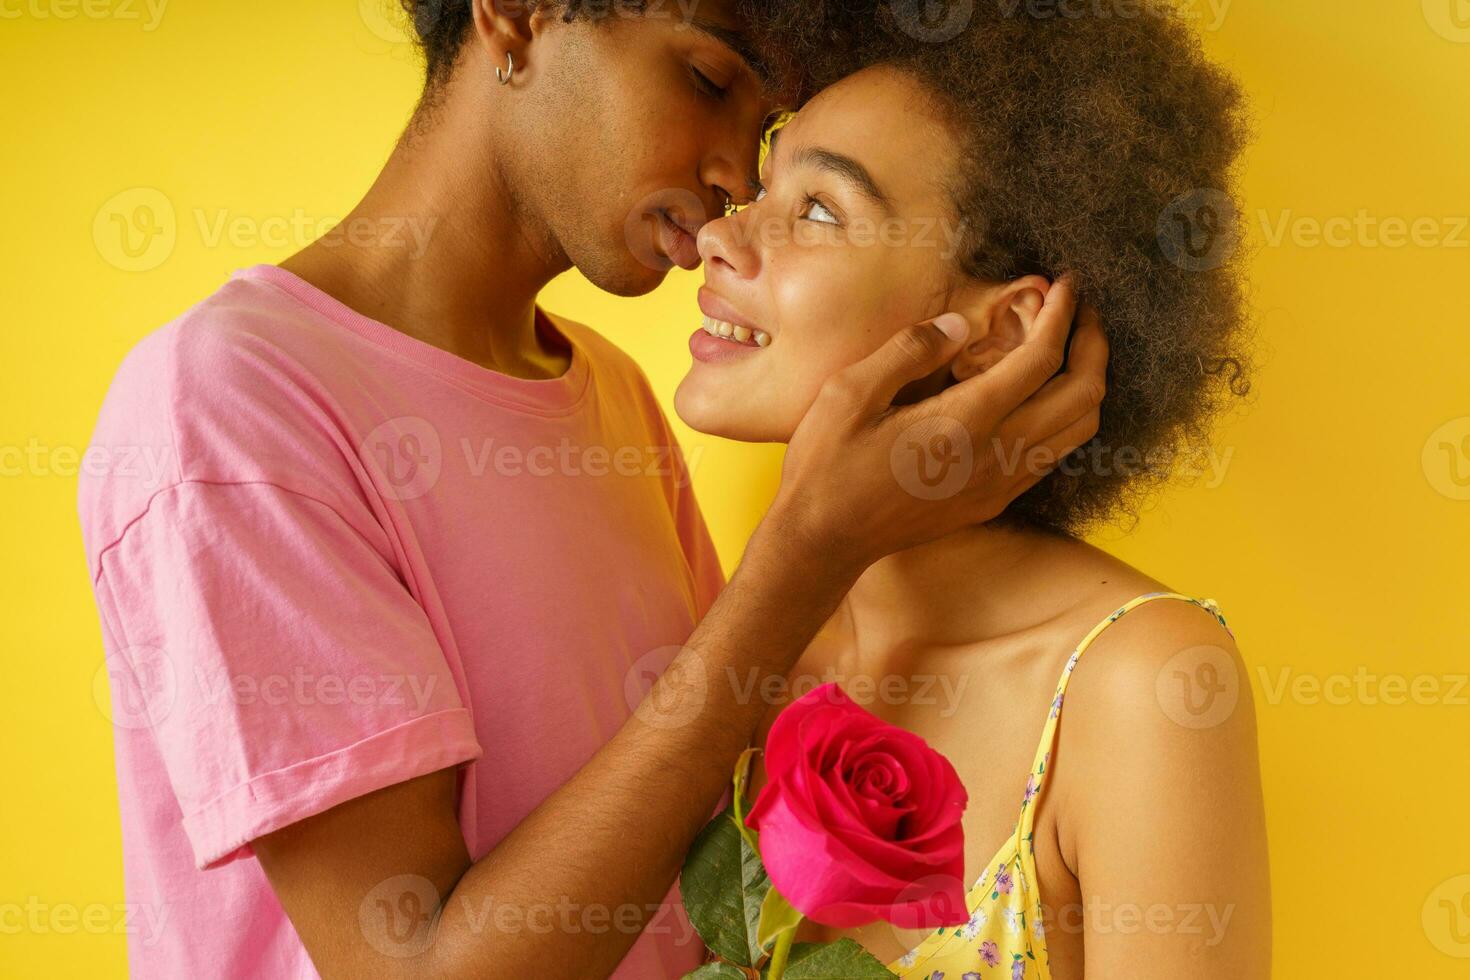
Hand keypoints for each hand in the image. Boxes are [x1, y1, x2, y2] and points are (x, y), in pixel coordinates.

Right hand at [770, 276, 1107, 571]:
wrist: (823, 541)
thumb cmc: (828, 465)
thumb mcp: (850, 392)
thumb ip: (909, 350)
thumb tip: (960, 326)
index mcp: (964, 421)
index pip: (1041, 359)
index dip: (1063, 315)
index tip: (1066, 284)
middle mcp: (996, 456)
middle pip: (1082, 395)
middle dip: (1093, 344)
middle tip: (1083, 310)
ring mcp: (999, 484)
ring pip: (1080, 431)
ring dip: (1088, 383)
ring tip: (1072, 348)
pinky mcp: (993, 502)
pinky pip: (1053, 455)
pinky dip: (1067, 417)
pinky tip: (1042, 396)